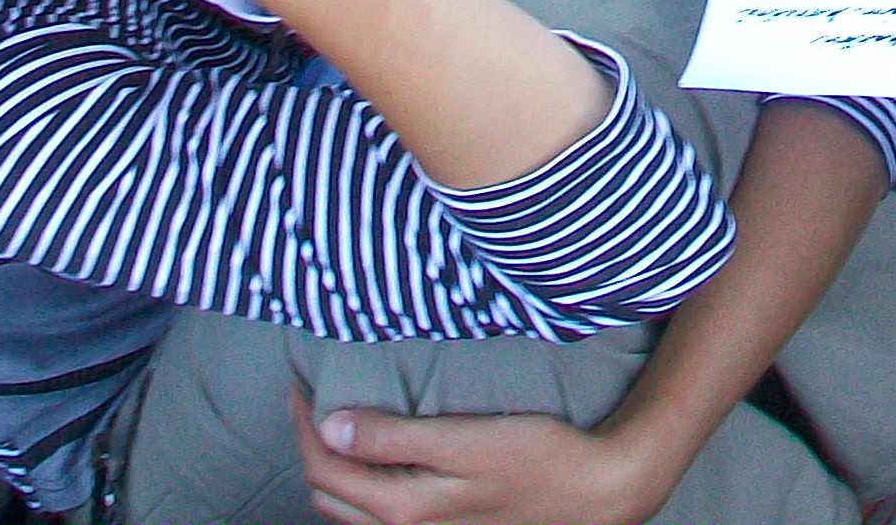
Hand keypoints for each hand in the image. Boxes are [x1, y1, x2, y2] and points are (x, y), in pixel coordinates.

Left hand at [295, 392, 668, 524]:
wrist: (594, 492)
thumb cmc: (538, 458)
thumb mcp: (464, 440)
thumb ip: (393, 438)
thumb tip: (330, 427)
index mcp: (402, 509)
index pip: (324, 469)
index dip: (303, 425)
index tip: (300, 385)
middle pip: (329, 496)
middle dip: (311, 448)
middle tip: (312, 402)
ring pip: (351, 513)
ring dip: (334, 472)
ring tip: (337, 428)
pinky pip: (380, 517)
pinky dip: (362, 490)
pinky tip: (378, 463)